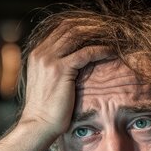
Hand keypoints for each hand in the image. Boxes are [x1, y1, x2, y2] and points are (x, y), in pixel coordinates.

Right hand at [19, 21, 113, 136]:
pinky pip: (86, 52)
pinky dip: (101, 50)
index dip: (82, 25)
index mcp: (37, 53)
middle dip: (92, 25)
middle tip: (110, 28)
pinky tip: (111, 52)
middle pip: (69, 27)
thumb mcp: (47, 81)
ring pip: (78, 35)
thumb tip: (74, 61)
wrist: (38, 125)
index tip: (99, 28)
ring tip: (113, 36)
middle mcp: (41, 52)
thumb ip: (55, 66)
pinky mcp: (61, 70)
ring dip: (98, 33)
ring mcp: (49, 60)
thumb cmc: (46, 109)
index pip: (61, 28)